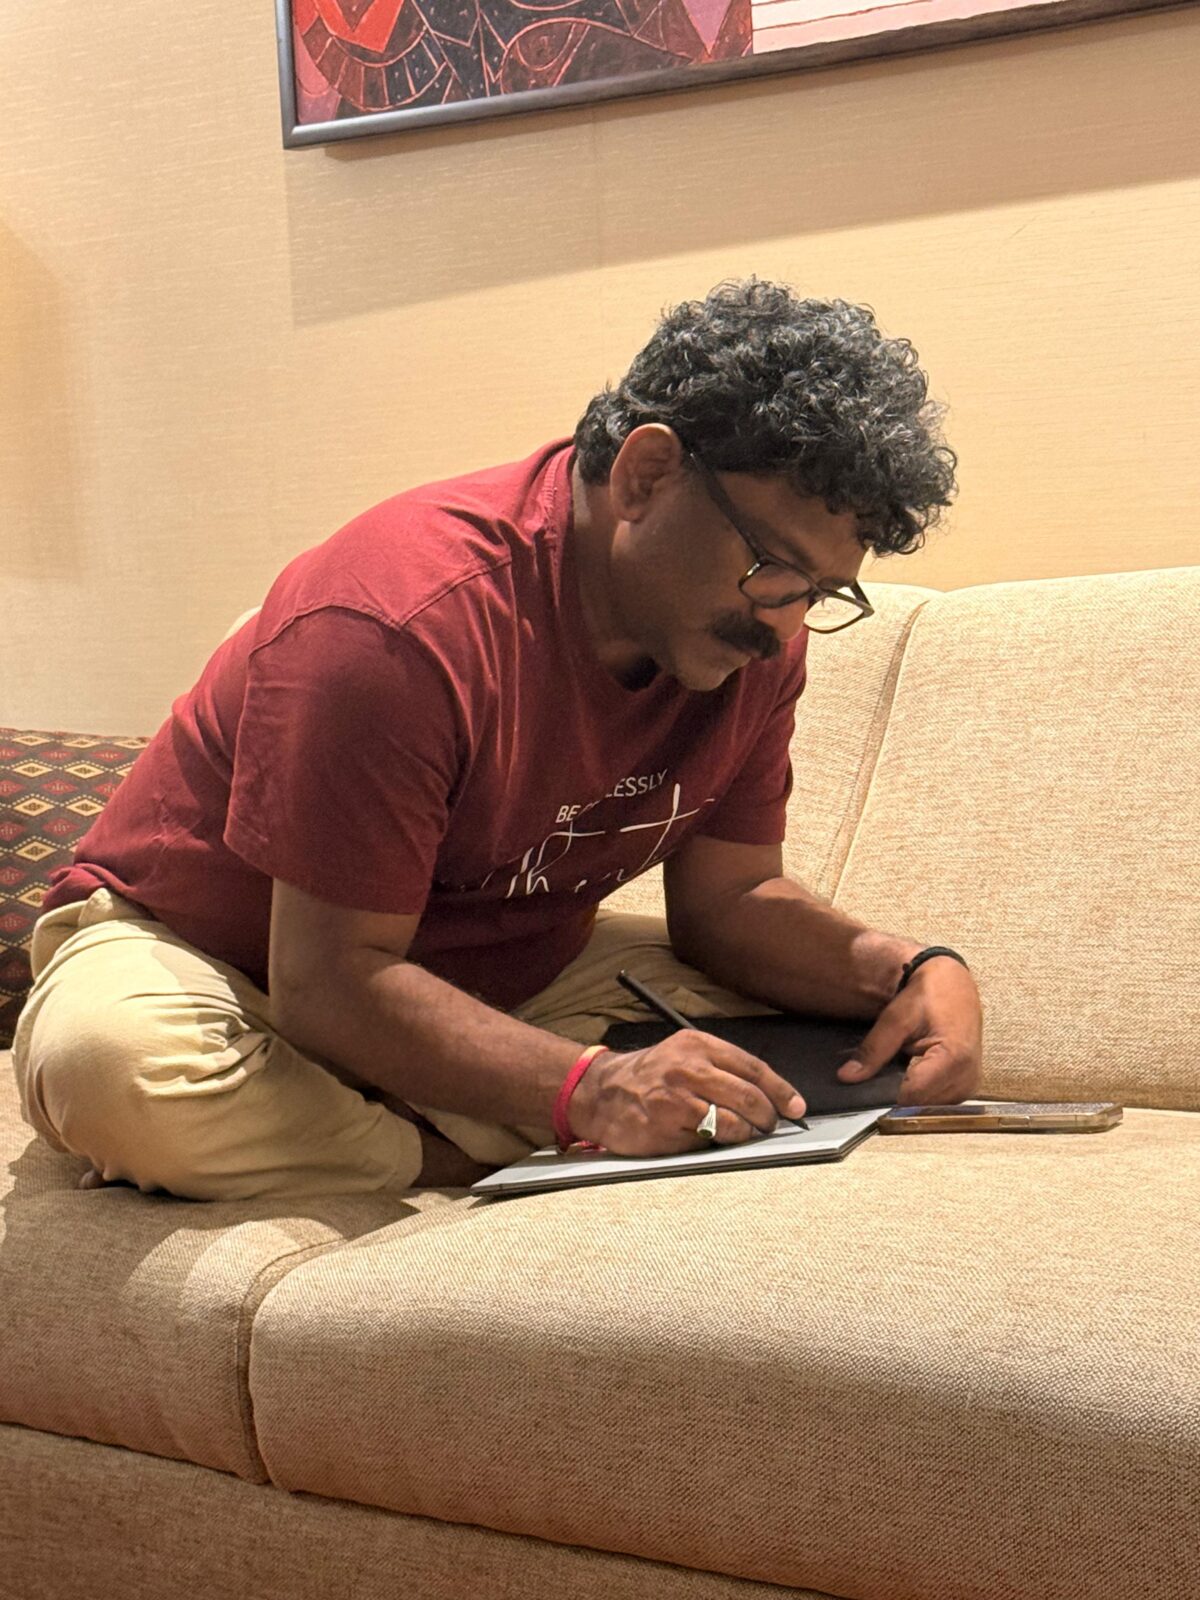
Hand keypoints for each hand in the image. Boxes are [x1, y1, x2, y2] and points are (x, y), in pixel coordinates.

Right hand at [568, 1032, 807, 1155]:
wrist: (600, 1091)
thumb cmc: (649, 1075)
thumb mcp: (684, 1054)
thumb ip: (722, 1067)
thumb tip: (768, 1094)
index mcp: (697, 1045)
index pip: (753, 1067)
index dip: (781, 1090)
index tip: (796, 1107)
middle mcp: (687, 1069)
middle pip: (748, 1097)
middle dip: (768, 1117)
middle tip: (772, 1125)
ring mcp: (675, 1100)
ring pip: (732, 1124)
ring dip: (747, 1134)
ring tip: (745, 1135)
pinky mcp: (665, 1128)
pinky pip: (707, 1142)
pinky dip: (716, 1144)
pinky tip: (710, 1138)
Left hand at [837, 955, 982, 1104]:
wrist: (954, 983)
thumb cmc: (929, 995)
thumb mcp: (896, 1018)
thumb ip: (873, 1050)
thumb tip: (846, 1077)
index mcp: (953, 1059)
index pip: (912, 1096)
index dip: (887, 1095)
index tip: (870, 1085)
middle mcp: (967, 1077)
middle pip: (920, 1105)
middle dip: (898, 1094)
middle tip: (886, 1071)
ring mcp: (970, 1085)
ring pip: (929, 1107)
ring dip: (912, 1094)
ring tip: (903, 1067)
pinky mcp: (968, 1086)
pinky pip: (940, 1101)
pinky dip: (924, 1091)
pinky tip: (915, 1072)